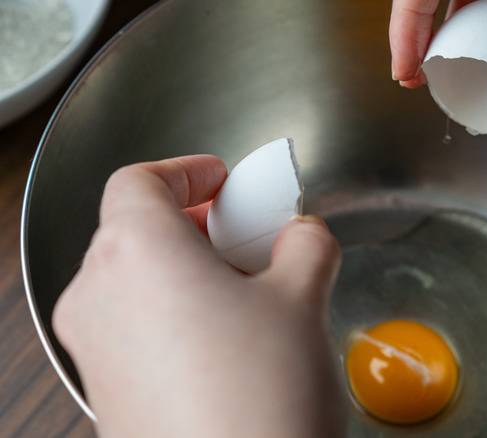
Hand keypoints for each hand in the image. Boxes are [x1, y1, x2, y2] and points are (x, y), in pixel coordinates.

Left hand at [53, 155, 346, 436]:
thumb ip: (305, 245)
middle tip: (251, 238)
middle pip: (137, 230)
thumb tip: (302, 236)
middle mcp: (100, 296)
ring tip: (251, 295)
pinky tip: (232, 345)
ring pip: (136, 282)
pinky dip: (177, 317)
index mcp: (138, 252)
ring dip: (190, 273)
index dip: (186, 170)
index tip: (222, 180)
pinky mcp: (109, 393)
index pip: (140, 180)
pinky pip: (137, 330)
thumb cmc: (260, 398)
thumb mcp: (303, 299)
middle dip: (198, 226)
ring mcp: (96, 349)